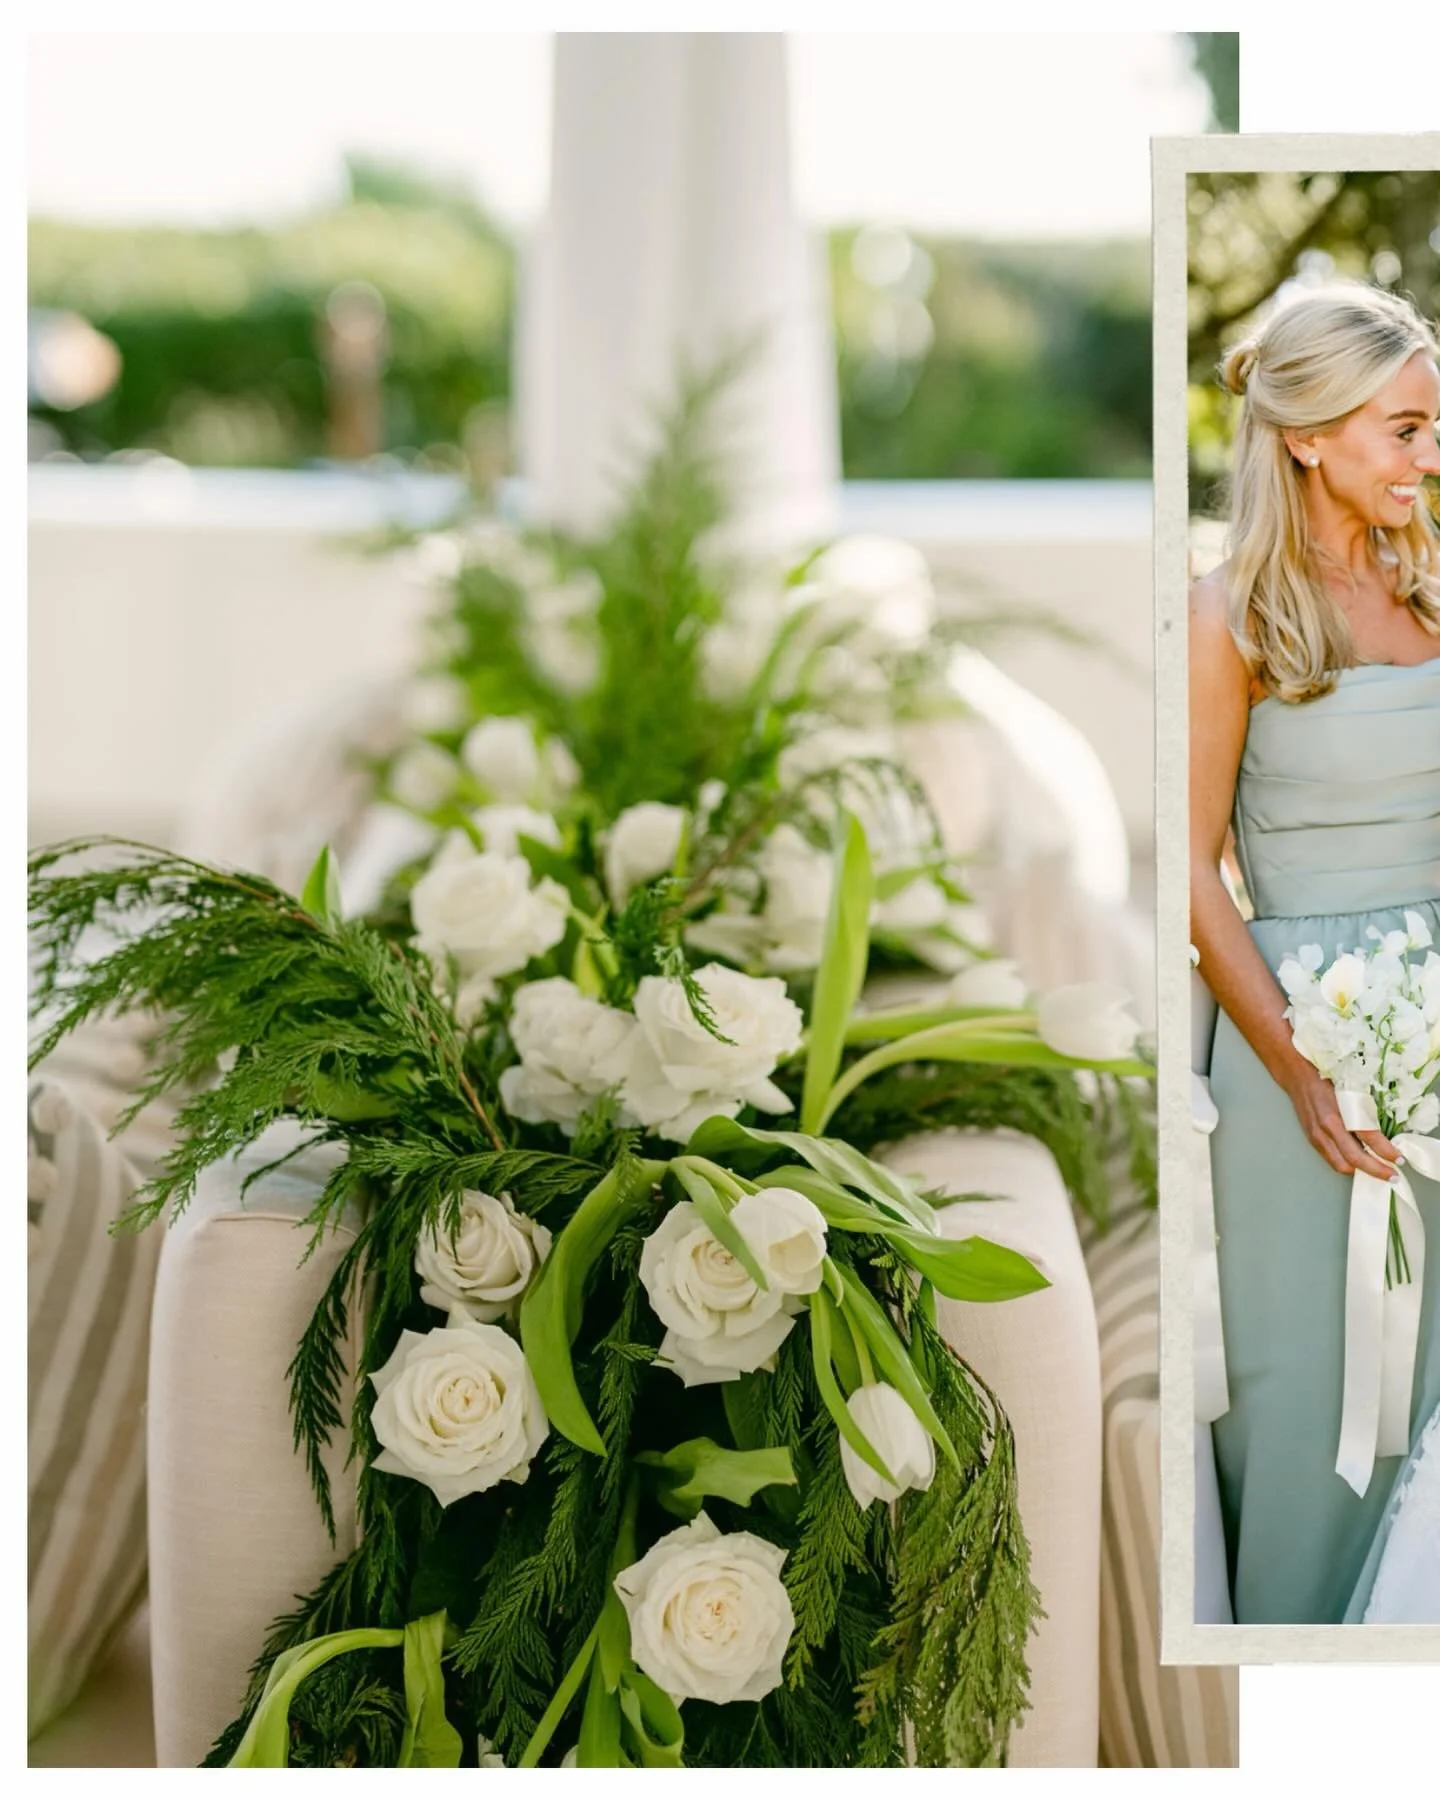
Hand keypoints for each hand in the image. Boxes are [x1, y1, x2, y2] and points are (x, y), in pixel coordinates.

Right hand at [1283, 1067, 1400, 1180]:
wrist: (1299, 1078)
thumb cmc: (1329, 1080)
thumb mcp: (1353, 1092)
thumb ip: (1365, 1113)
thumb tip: (1384, 1134)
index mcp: (1341, 1112)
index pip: (1368, 1138)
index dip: (1386, 1151)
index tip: (1400, 1159)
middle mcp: (1328, 1127)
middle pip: (1355, 1159)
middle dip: (1377, 1171)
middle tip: (1393, 1176)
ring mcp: (1318, 1136)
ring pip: (1342, 1165)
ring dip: (1362, 1171)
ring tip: (1378, 1171)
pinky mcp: (1313, 1140)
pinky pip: (1332, 1160)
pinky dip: (1348, 1165)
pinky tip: (1359, 1164)